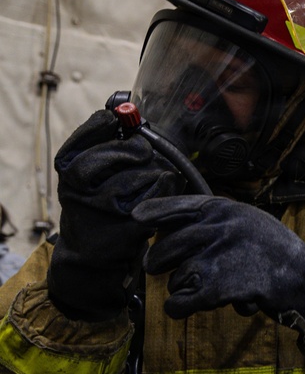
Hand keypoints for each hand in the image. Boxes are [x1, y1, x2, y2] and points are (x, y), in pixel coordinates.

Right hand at [48, 110, 181, 320]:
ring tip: (155, 172)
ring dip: (154, 169)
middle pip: (110, 157)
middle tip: (144, 148)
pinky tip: (165, 185)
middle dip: (133, 148)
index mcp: (67, 176)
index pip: (80, 144)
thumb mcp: (86, 178)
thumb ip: (98, 147)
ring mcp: (105, 212)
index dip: (99, 127)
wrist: (91, 258)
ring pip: (141, 175)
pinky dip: (167, 186)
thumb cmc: (94, 207)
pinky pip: (158, 195)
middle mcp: (80, 194)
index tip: (114, 119)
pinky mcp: (130, 228)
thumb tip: (121, 116)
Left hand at [132, 195, 304, 344]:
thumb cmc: (276, 252)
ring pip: (175, 278)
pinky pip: (179, 302)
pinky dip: (179, 308)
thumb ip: (218, 221)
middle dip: (158, 261)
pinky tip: (185, 308)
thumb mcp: (249, 222)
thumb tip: (172, 230)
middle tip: (157, 269)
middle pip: (166, 247)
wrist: (304, 277)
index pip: (179, 208)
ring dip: (183, 288)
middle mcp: (218, 228)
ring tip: (208, 290)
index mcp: (225, 210)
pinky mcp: (218, 287)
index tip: (137, 217)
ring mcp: (218, 257)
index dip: (156, 212)